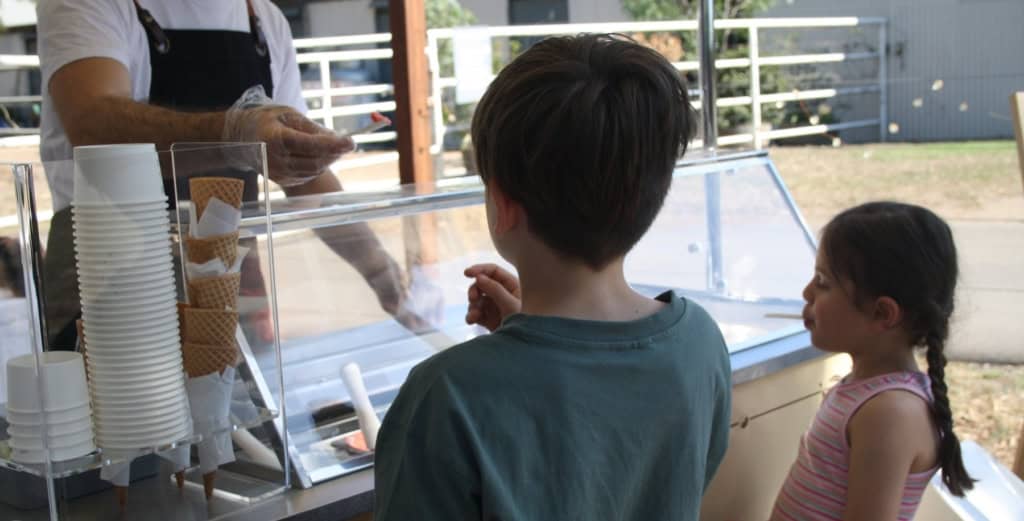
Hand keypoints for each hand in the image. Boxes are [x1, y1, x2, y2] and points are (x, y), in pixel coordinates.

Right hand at [222, 87, 353, 186]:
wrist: (243, 137)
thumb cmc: (268, 120)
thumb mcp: (289, 114)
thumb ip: (312, 128)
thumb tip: (336, 139)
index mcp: (275, 138)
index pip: (309, 145)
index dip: (333, 145)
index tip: (351, 141)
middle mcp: (275, 159)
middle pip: (315, 162)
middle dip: (335, 153)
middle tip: (346, 143)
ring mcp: (277, 173)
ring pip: (314, 171)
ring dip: (328, 160)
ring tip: (331, 146)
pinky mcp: (282, 181)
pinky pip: (307, 176)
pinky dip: (318, 166)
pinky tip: (317, 155)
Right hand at [464, 263, 520, 331]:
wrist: (526, 346)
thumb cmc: (526, 323)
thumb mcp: (511, 304)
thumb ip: (495, 290)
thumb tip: (478, 277)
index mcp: (512, 285)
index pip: (494, 271)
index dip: (480, 269)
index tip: (467, 273)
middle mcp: (503, 294)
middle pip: (482, 284)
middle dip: (474, 290)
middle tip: (472, 298)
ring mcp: (495, 307)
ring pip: (477, 300)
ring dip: (472, 306)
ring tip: (474, 315)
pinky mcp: (489, 319)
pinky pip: (476, 313)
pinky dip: (472, 315)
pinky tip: (471, 320)